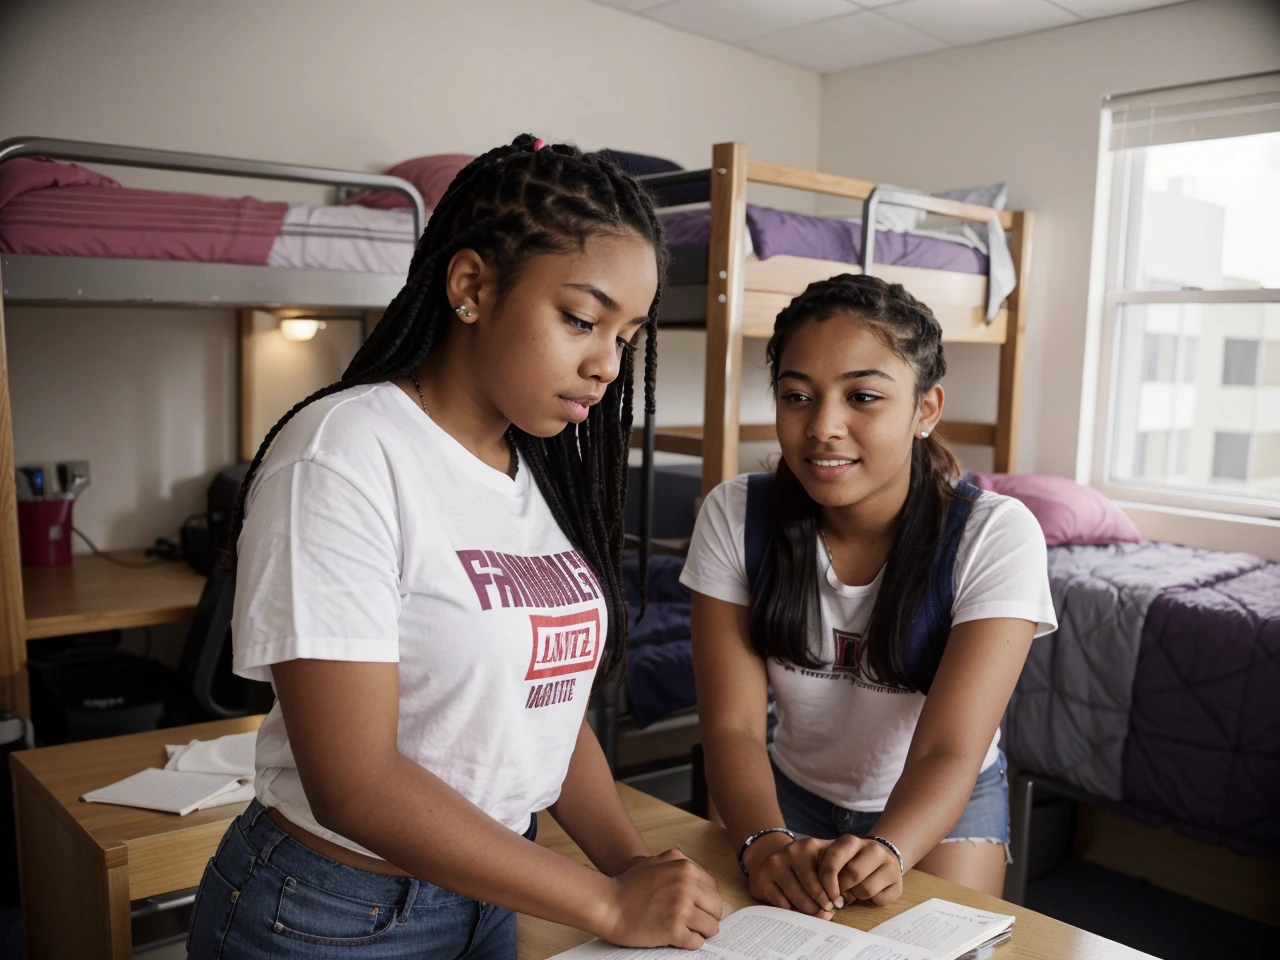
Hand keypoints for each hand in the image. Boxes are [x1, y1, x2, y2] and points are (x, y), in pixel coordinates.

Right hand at [596, 848, 722, 947]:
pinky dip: (690, 943)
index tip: (698, 908)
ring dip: (700, 932)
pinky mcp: (673, 930)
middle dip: (707, 917)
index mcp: (686, 869)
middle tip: (694, 922)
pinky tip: (678, 938)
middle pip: (716, 909)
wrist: (607, 904)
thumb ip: (677, 861)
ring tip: (687, 931)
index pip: (714, 890)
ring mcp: (681, 909)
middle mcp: (687, 887)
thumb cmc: (628, 885)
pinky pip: (697, 942)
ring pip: (711, 928)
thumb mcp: (654, 861)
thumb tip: (697, 871)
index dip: (706, 902)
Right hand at [744, 834, 842, 918]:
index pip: (829, 872)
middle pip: (814, 890)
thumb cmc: (805, 866)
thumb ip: (836, 876)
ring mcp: (776, 863)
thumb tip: (841, 902)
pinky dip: (791, 910)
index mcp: (811, 845)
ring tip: (814, 912)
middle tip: (826, 912)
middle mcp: (792, 850)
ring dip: (808, 911)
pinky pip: (783, 905)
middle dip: (822, 905)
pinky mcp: (762, 878)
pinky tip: (794, 906)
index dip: (835, 892)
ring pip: (798, 899)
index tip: (837, 903)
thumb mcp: (822, 862)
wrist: (773, 859)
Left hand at [819, 836, 903, 907]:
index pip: (834, 858)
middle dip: (842, 889)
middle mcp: (873, 849)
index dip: (827, 879)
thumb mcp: (836, 858)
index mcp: (851, 841)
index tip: (825, 893)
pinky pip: (881, 900)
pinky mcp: (899, 883)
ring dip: (857, 897)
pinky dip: (872, 902)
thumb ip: (826, 869)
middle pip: (853, 874)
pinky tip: (871, 894)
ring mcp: (889, 865)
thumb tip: (819, 893)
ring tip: (855, 891)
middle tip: (839, 894)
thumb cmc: (851, 861)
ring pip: (867, 889)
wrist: (882, 857)